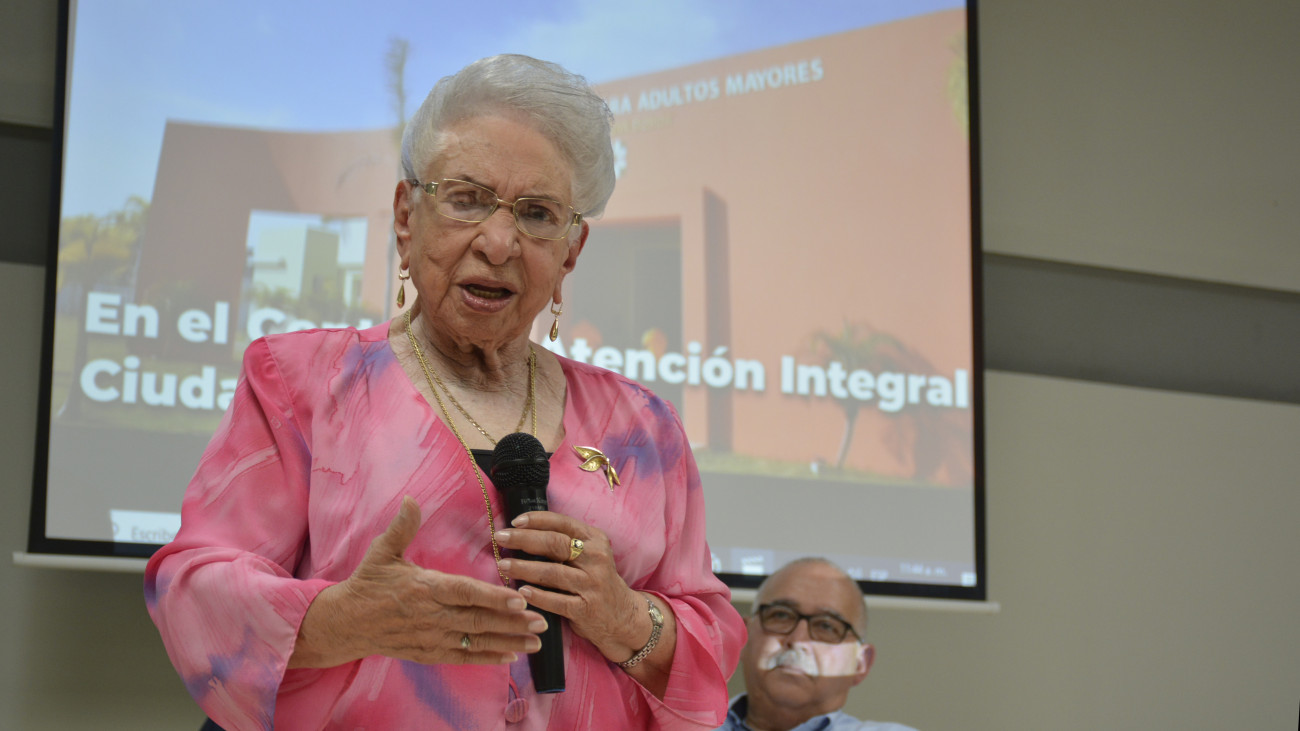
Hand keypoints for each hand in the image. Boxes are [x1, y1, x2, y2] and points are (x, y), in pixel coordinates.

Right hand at [289, 497, 547, 667]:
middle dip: (512, 622)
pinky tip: (511, 655)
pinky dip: (487, 658)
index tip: (519, 598)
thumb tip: (411, 499)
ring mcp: (431, 638)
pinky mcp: (429, 653)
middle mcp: (431, 616)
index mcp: (424, 588)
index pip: (465, 593)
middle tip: (542, 620)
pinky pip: (463, 658)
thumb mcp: (382, 552)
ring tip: (536, 640)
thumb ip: (402, 527)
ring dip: (508, 641)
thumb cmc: (368, 583)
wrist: (346, 623)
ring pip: (475, 641)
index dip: (492, 597)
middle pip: (478, 621)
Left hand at [493, 511, 649, 663]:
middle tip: (501, 538)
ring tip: (503, 565)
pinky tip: (521, 591)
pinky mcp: (585, 608)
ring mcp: (591, 584)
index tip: (514, 521)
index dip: (537, 520)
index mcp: (595, 540)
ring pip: (551, 572)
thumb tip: (524, 531)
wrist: (621, 616)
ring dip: (523, 568)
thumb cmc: (596, 581)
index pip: (562, 523)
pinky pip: (556, 601)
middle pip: (554, 544)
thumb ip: (566, 543)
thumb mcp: (590, 555)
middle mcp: (596, 559)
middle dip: (523, 539)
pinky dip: (537, 596)